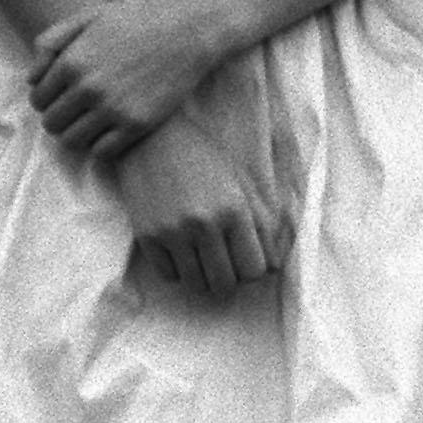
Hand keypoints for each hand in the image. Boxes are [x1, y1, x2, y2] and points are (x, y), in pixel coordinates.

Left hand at [30, 0, 212, 157]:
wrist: (186, 32)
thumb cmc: (136, 21)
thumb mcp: (88, 18)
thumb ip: (51, 40)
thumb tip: (32, 78)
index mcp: (72, 62)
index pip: (38, 99)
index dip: (45, 100)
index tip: (60, 97)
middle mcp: (88, 88)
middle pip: (52, 124)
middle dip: (59, 118)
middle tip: (75, 111)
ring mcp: (113, 109)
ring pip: (72, 141)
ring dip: (76, 134)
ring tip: (90, 122)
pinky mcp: (136, 125)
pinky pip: (102, 152)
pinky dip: (100, 145)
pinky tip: (109, 130)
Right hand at [110, 117, 278, 297]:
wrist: (154, 137)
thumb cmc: (205, 158)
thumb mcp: (241, 183)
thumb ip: (261, 223)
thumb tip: (275, 266)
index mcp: (235, 210)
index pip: (255, 269)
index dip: (252, 269)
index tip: (246, 259)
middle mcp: (205, 224)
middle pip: (226, 284)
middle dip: (230, 278)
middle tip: (225, 264)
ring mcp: (173, 231)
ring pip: (197, 285)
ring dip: (204, 277)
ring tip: (204, 259)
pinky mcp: (147, 235)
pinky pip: (169, 276)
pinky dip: (179, 271)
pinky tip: (182, 252)